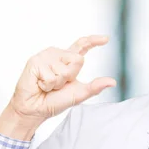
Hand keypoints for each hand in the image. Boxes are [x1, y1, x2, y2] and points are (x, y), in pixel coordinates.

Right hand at [0, 35, 115, 138]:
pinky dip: (47, 85)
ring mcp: (45, 56)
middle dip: (70, 77)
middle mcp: (57, 54)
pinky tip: (39, 84)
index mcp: (67, 60)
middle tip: (57, 85)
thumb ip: (95, 87)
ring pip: (64, 69)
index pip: (82, 46)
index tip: (106, 39)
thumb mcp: (79, 94)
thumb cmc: (54, 101)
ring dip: (57, 83)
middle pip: (78, 60)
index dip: (94, 41)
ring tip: (47, 85)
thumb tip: (112, 82)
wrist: (35, 109)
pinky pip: (51, 75)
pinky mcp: (35, 61)